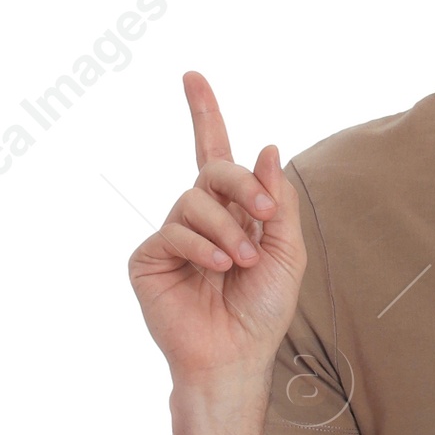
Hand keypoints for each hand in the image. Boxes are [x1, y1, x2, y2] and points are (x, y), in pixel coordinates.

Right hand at [128, 72, 306, 391]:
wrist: (235, 358)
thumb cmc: (262, 312)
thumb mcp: (285, 251)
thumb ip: (275, 202)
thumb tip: (266, 147)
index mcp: (231, 213)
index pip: (215, 154)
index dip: (205, 114)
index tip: (192, 76)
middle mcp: (199, 218)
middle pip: (213, 169)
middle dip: (239, 183)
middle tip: (261, 215)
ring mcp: (172, 237)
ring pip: (194, 200)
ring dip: (225, 229)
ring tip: (241, 264)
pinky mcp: (150, 258)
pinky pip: (174, 231)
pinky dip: (201, 247)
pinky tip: (218, 269)